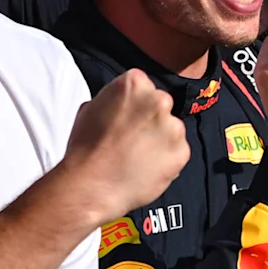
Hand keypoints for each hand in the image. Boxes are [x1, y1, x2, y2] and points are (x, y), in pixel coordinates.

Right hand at [64, 69, 191, 213]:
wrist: (91, 185)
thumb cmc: (86, 150)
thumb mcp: (89, 108)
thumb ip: (111, 99)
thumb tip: (117, 103)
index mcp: (134, 83)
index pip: (143, 86)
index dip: (134, 104)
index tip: (127, 117)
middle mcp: (158, 100)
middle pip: (161, 105)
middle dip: (150, 120)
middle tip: (132, 139)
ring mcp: (173, 126)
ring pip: (171, 129)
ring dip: (160, 140)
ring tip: (136, 157)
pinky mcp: (182, 151)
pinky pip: (178, 152)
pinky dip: (166, 160)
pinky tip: (145, 168)